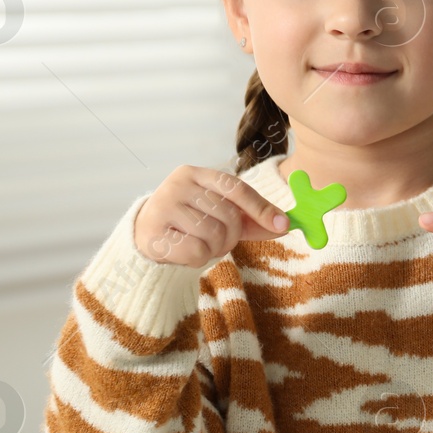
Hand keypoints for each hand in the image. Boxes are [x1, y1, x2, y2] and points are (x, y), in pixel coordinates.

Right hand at [134, 165, 290, 266]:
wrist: (147, 236)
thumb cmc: (190, 223)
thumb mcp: (222, 215)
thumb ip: (252, 218)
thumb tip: (285, 225)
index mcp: (197, 174)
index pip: (236, 188)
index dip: (261, 208)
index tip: (283, 225)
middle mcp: (178, 184)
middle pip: (228, 215)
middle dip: (231, 236)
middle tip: (219, 242)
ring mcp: (163, 206)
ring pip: (213, 235)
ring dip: (214, 249)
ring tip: (200, 245)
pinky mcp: (153, 233)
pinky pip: (196, 251)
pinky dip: (198, 259)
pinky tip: (185, 253)